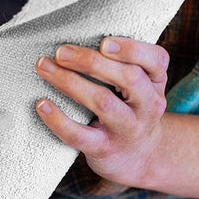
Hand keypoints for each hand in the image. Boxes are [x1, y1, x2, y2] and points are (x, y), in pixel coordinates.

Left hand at [34, 36, 169, 186]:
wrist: (137, 158)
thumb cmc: (128, 110)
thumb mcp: (138, 87)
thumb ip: (120, 64)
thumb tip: (74, 40)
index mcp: (155, 83)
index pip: (157, 60)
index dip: (132, 49)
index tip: (104, 41)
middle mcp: (148, 105)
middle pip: (128, 77)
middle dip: (91, 61)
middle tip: (61, 51)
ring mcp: (127, 129)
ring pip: (103, 102)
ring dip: (71, 82)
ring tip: (45, 68)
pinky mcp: (105, 149)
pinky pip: (79, 135)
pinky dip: (58, 120)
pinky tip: (42, 105)